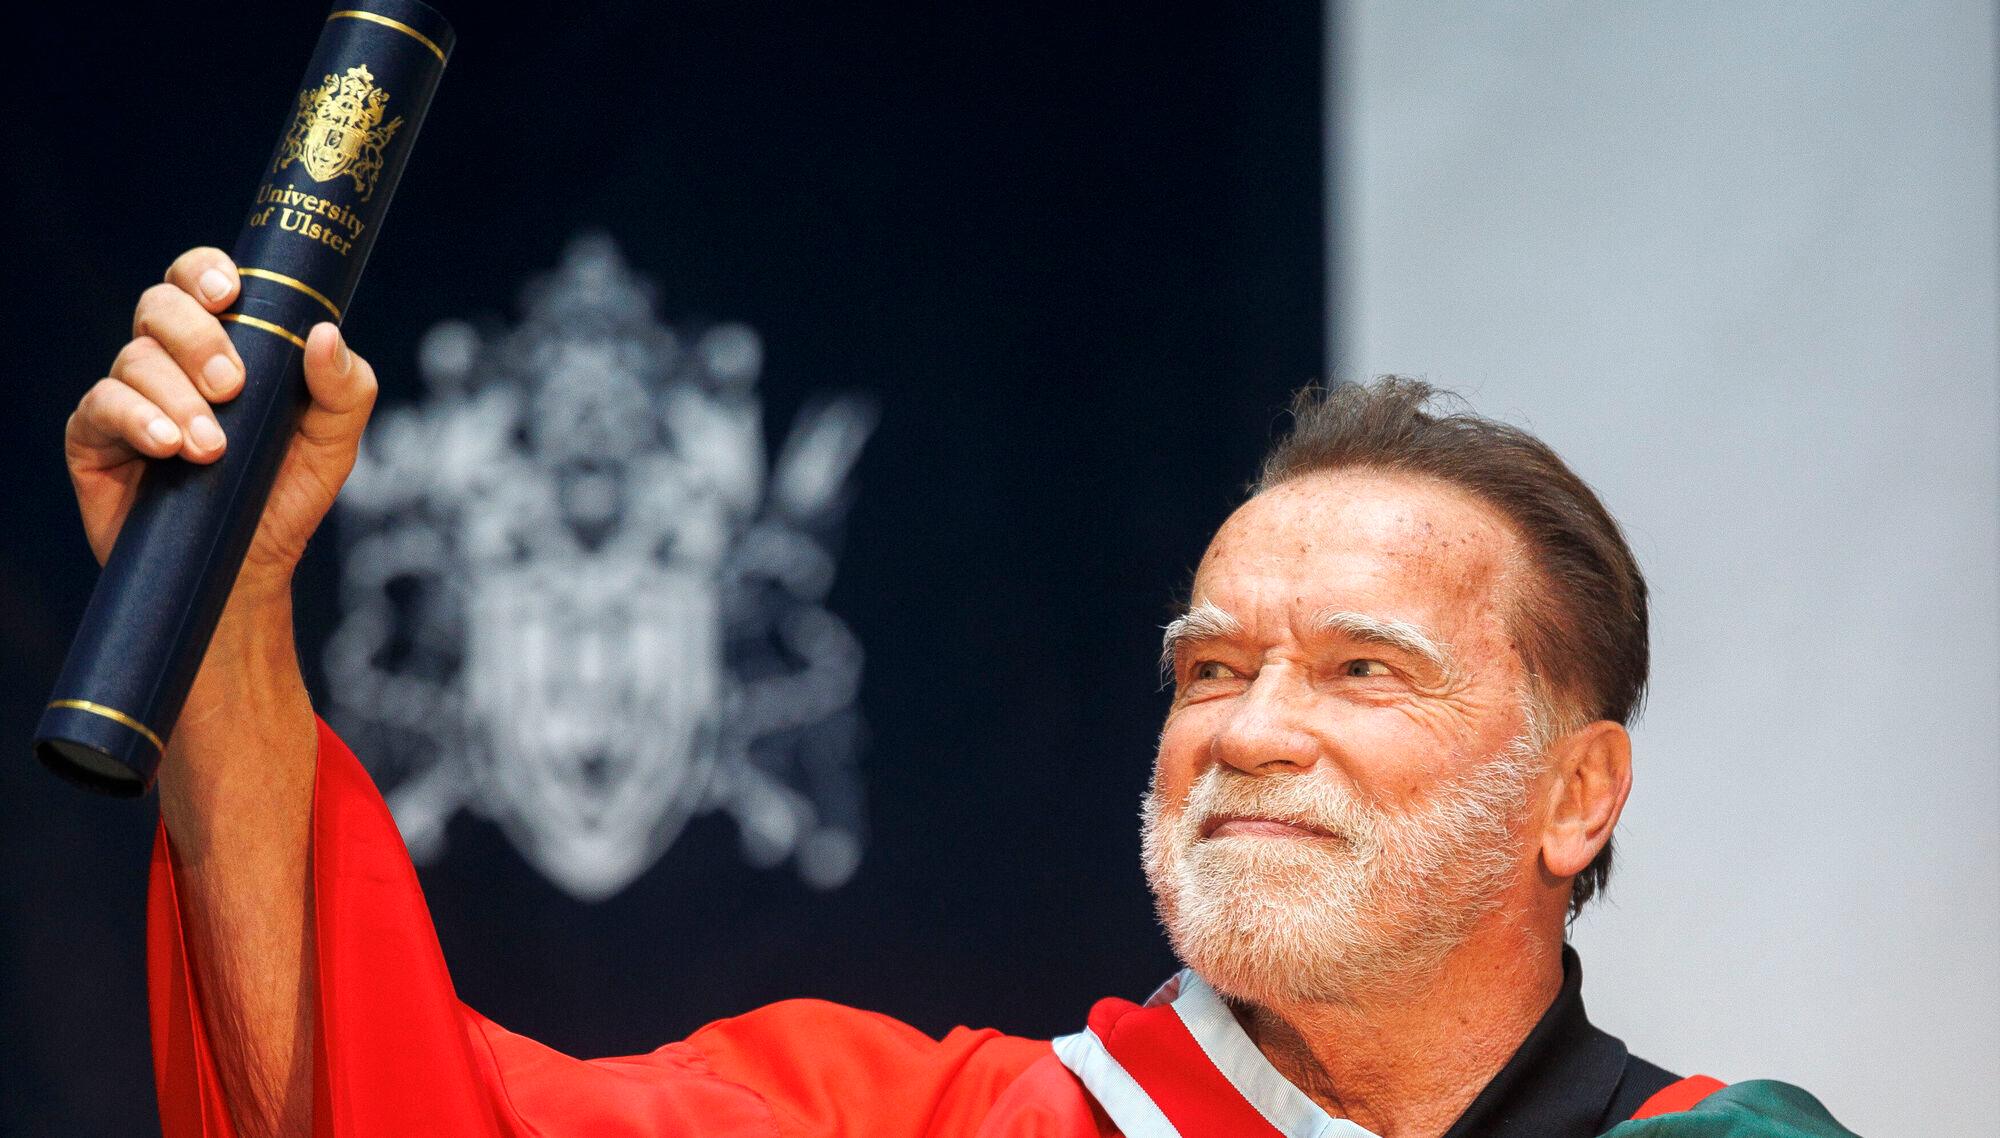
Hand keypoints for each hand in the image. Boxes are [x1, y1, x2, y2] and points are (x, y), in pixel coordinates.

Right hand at [64, 246, 377, 595]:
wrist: (248, 568)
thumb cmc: (286, 496)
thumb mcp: (333, 444)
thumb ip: (344, 389)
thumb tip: (324, 334)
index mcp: (225, 346)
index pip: (201, 283)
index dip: (206, 272)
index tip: (230, 292)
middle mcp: (171, 362)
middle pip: (161, 306)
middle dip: (197, 337)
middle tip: (232, 385)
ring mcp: (130, 397)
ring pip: (136, 358)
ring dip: (178, 397)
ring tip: (211, 447)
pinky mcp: (97, 438)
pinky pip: (102, 405)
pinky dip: (137, 419)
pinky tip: (167, 446)